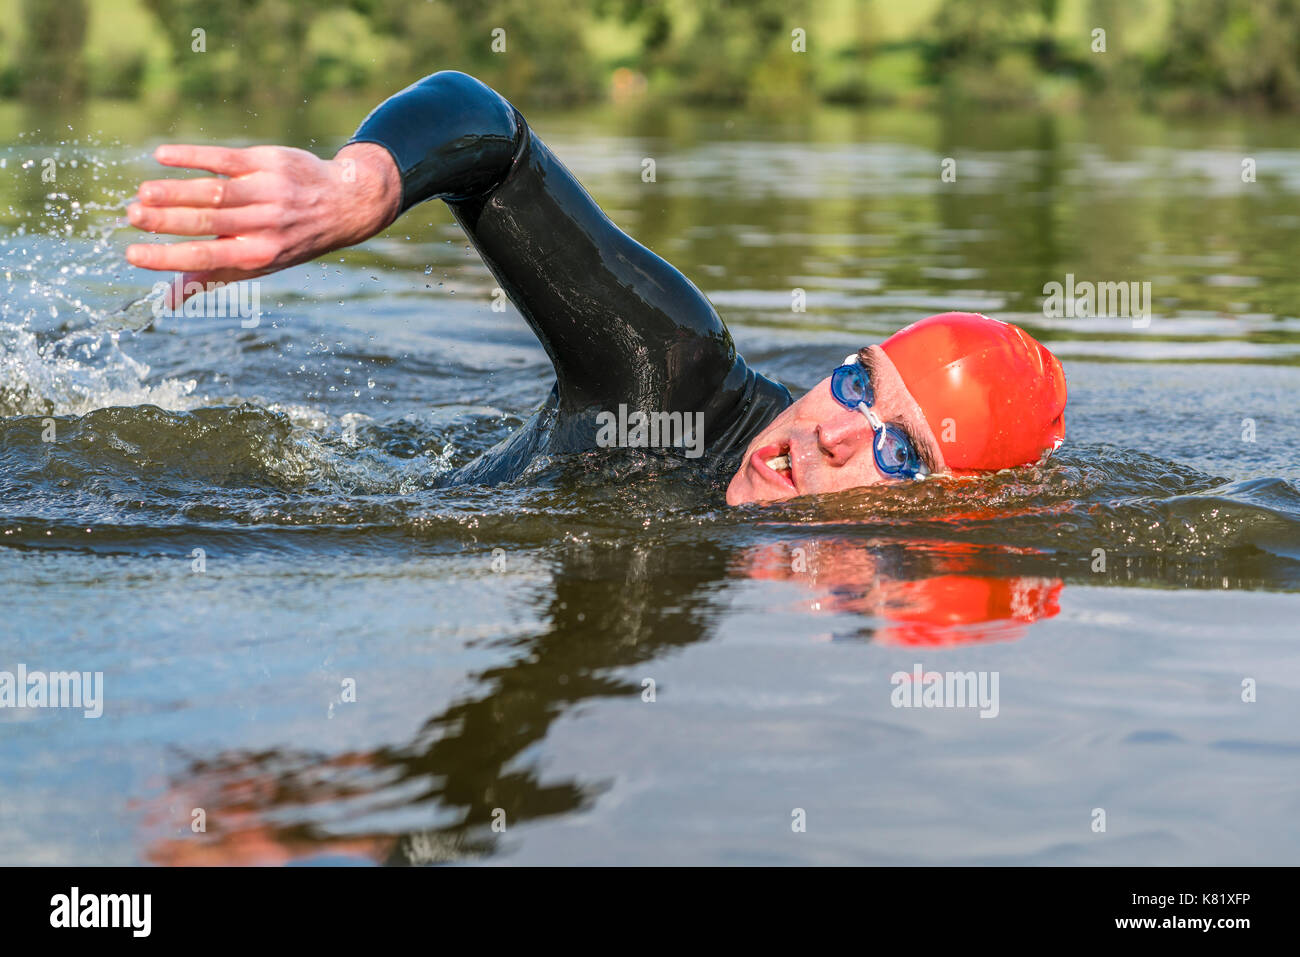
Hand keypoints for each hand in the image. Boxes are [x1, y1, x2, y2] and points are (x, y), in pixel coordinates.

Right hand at [126, 142, 400, 305]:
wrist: (342, 202)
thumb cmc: (289, 238)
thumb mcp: (258, 263)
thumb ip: (212, 277)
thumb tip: (168, 300)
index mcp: (259, 254)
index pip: (207, 258)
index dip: (168, 258)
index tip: (132, 255)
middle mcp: (265, 224)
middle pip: (208, 223)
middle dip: (166, 221)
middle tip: (131, 217)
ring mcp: (267, 191)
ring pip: (215, 193)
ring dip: (175, 192)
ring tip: (142, 193)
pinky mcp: (267, 161)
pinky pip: (225, 158)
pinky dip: (193, 156)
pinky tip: (162, 155)